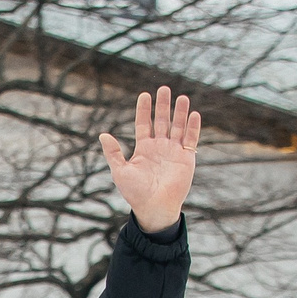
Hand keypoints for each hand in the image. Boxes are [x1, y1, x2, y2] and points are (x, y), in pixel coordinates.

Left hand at [101, 87, 200, 233]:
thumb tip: (103, 134)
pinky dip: (193, 127)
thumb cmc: (135, 193)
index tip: (145, 94)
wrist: (154, 208)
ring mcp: (174, 151)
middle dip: (163, 105)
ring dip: (180, 112)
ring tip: (182, 97)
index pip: (144, 123)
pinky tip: (194, 114)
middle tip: (164, 89)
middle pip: (162, 120)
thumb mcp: (120, 171)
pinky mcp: (186, 158)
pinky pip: (191, 139)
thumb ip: (113, 153)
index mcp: (144, 148)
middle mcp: (159, 147)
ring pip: (178, 126)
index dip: (144, 109)